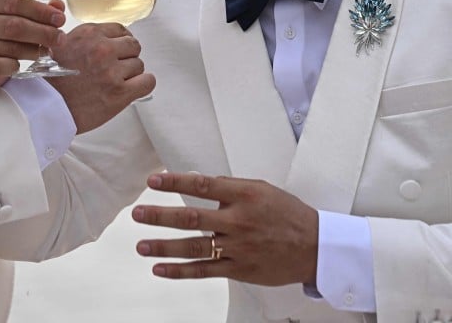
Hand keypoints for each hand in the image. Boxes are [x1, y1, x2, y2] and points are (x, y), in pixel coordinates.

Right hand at [0, 0, 65, 95]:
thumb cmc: (1, 25)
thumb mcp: (16, 10)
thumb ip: (38, 7)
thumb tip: (58, 6)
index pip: (13, 2)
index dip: (40, 11)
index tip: (60, 19)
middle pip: (13, 26)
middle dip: (42, 33)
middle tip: (60, 38)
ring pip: (10, 48)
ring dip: (34, 50)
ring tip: (47, 50)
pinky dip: (12, 66)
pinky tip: (21, 64)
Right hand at [46, 23, 155, 133]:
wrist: (45, 107)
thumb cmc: (50, 81)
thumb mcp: (60, 46)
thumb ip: (85, 39)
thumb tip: (106, 38)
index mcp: (88, 34)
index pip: (120, 29)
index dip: (121, 41)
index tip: (118, 50)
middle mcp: (102, 49)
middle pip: (133, 46)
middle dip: (127, 57)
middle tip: (116, 69)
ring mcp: (112, 71)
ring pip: (139, 65)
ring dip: (130, 74)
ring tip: (114, 83)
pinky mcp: (120, 92)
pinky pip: (147, 82)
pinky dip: (142, 85)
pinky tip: (132, 89)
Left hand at [132, 172, 318, 286]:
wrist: (315, 246)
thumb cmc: (287, 214)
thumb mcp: (262, 189)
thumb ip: (230, 187)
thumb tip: (201, 184)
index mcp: (244, 195)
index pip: (202, 185)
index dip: (174, 182)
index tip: (153, 180)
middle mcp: (238, 221)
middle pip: (192, 218)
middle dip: (160, 216)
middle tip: (137, 213)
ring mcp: (238, 247)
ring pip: (194, 247)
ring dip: (164, 246)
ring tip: (141, 245)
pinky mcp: (239, 269)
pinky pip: (204, 271)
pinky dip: (180, 271)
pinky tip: (160, 269)